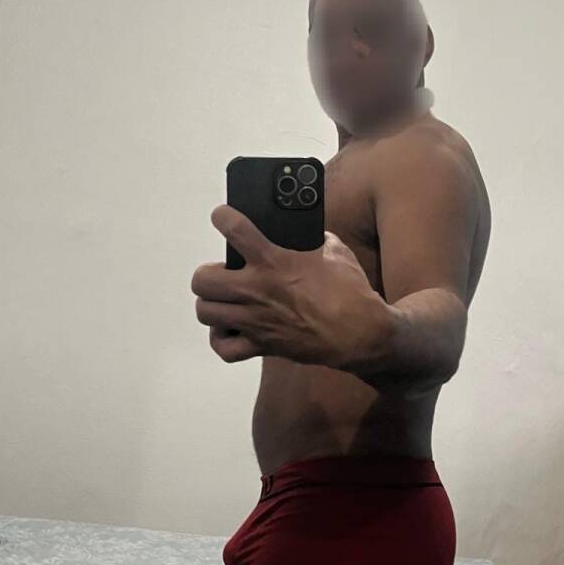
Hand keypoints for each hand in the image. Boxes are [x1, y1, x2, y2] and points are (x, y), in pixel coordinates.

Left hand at [190, 204, 391, 366]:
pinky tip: (230, 328)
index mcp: (274, 261)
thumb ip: (310, 239)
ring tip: (224, 299)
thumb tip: (298, 233)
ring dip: (211, 303)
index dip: (222, 217)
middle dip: (209, 273)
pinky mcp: (262, 345)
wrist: (361, 332)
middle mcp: (257, 290)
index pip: (233, 229)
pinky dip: (222, 339)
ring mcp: (256, 320)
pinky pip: (224, 348)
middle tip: (224, 272)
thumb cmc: (350, 289)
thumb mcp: (334, 250)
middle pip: (203, 280)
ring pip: (206, 311)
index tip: (222, 216)